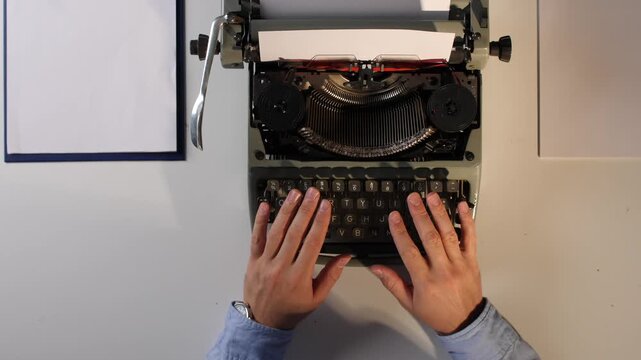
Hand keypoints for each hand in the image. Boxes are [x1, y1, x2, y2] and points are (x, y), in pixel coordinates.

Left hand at [244, 187, 350, 329]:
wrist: (263, 322)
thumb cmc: (292, 310)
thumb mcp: (317, 297)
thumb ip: (331, 275)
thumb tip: (345, 256)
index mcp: (299, 276)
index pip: (312, 243)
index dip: (320, 222)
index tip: (326, 206)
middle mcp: (281, 266)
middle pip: (295, 233)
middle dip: (306, 210)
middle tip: (313, 193)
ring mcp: (265, 262)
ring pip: (276, 232)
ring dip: (287, 210)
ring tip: (295, 194)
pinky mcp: (253, 260)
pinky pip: (256, 238)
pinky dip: (260, 220)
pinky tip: (265, 205)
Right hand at [370, 192, 482, 334]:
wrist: (466, 323)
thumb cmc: (436, 313)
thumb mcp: (409, 302)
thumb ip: (392, 283)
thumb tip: (375, 268)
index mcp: (424, 281)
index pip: (409, 252)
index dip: (400, 232)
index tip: (394, 216)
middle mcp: (442, 270)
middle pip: (430, 238)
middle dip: (420, 215)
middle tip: (413, 199)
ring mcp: (459, 264)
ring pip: (449, 234)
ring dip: (440, 213)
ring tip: (432, 197)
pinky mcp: (472, 261)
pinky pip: (471, 238)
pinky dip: (467, 220)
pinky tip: (462, 206)